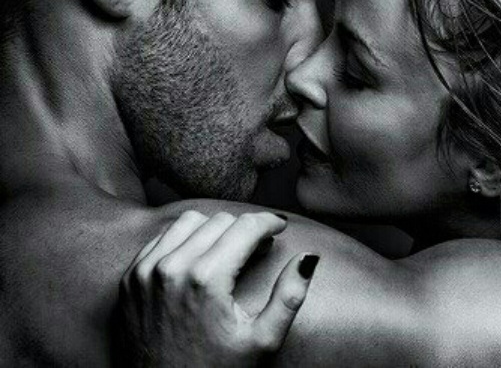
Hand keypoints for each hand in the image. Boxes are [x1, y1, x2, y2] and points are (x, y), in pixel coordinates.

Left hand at [117, 210, 318, 366]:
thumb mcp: (261, 341)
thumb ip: (289, 297)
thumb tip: (309, 259)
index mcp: (206, 278)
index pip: (246, 226)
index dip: (269, 222)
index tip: (279, 227)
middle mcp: (172, 267)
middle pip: (220, 221)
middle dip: (245, 228)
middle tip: (259, 246)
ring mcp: (145, 271)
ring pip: (189, 222)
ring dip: (214, 229)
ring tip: (229, 249)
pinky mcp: (130, 279)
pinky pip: (161, 239)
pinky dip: (184, 239)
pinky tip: (199, 257)